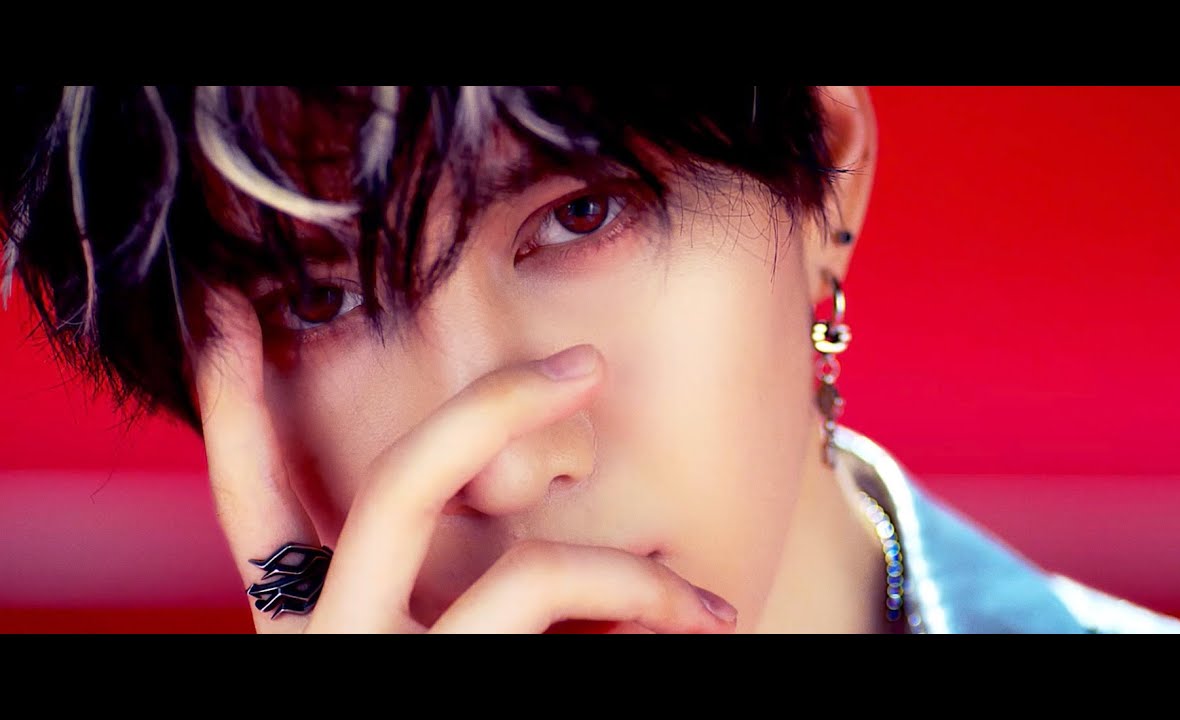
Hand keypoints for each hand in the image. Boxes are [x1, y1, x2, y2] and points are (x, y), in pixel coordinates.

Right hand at [192, 283, 738, 633]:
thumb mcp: (384, 666)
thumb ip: (403, 607)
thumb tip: (502, 524)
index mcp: (303, 637)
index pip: (252, 510)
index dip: (238, 412)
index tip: (231, 319)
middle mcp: (331, 651)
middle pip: (396, 491)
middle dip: (492, 408)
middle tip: (582, 364)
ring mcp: (393, 679)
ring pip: (526, 583)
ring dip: (635, 580)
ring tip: (713, 610)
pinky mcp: (462, 706)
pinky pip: (582, 643)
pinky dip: (652, 627)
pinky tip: (693, 643)